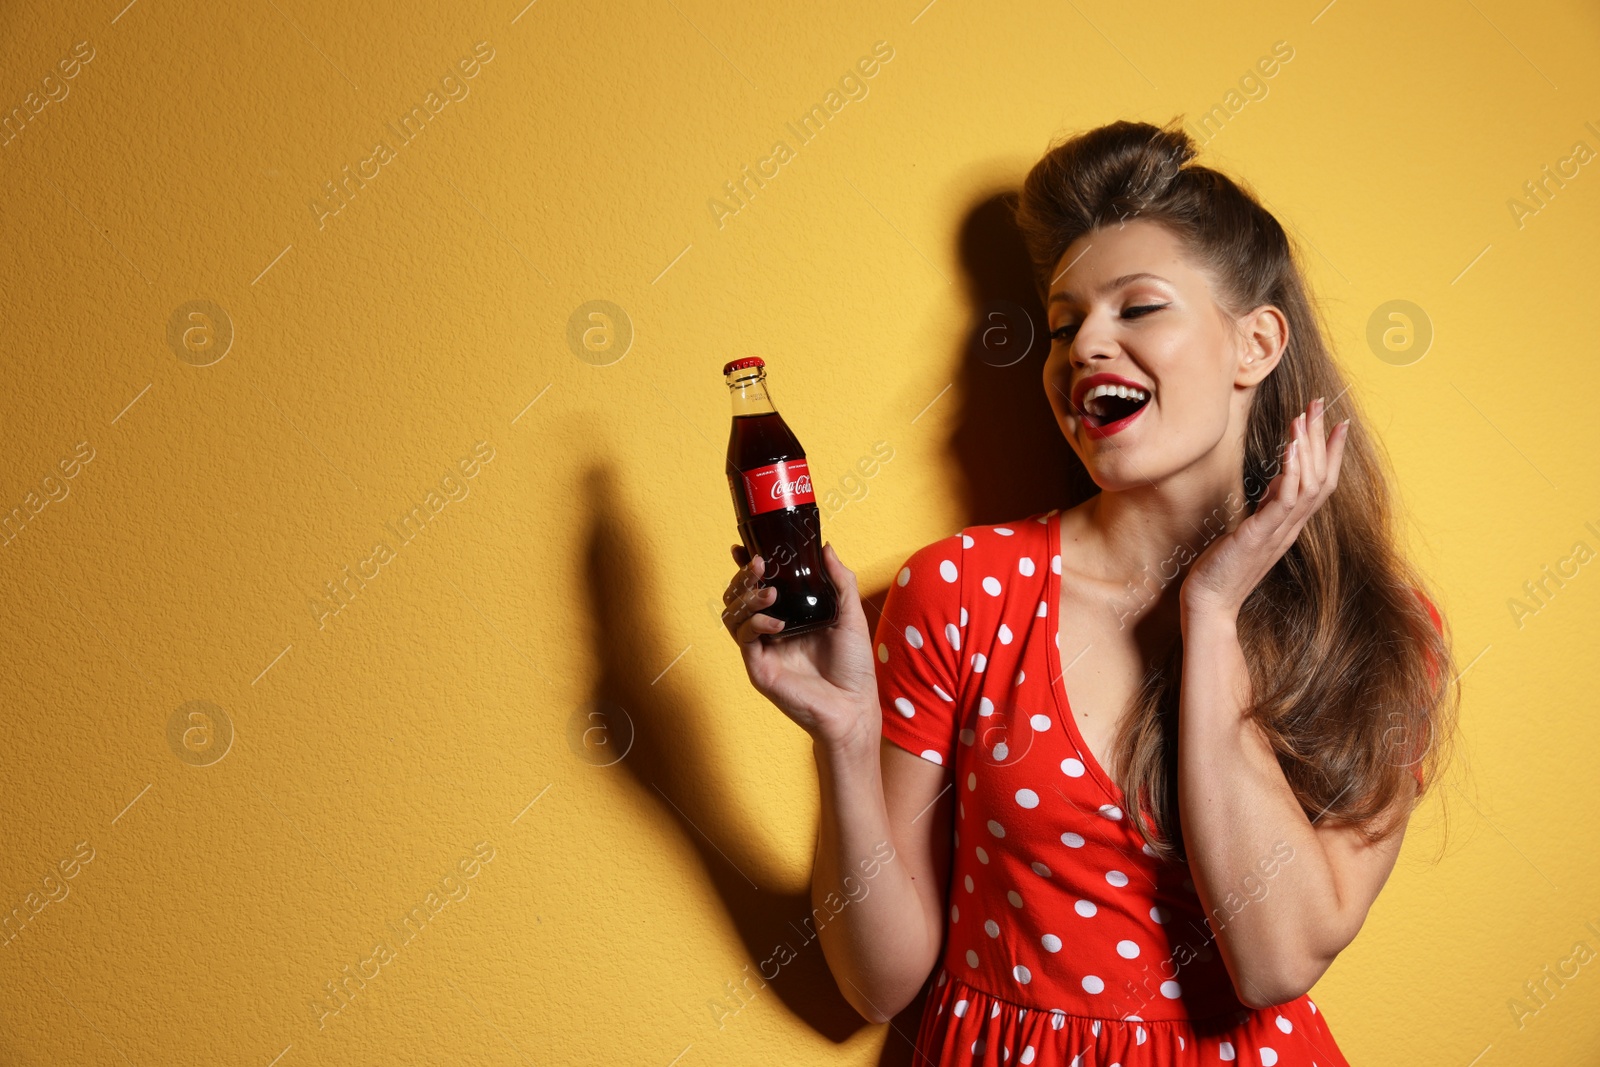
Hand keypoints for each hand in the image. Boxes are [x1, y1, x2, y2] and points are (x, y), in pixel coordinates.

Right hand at [720, 541, 880, 747]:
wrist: (853, 706)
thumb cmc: (854, 666)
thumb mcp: (850, 614)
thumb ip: (840, 580)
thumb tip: (826, 547)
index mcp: (790, 616)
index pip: (760, 586)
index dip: (748, 567)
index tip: (745, 548)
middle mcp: (772, 630)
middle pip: (739, 597)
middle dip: (743, 577)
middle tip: (757, 564)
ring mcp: (762, 649)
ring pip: (733, 615)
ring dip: (746, 597)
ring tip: (768, 591)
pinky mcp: (758, 667)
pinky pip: (744, 638)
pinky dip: (755, 624)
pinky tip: (777, 623)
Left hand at [1180, 396, 1350, 618]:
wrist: (1210, 603)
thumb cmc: (1223, 569)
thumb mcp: (1250, 531)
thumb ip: (1267, 509)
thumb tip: (1277, 483)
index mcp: (1290, 525)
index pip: (1321, 483)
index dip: (1331, 453)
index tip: (1336, 423)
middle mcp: (1291, 527)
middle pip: (1321, 476)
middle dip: (1322, 438)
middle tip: (1322, 403)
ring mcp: (1279, 532)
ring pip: (1309, 484)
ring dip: (1308, 448)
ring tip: (1304, 417)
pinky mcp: (1260, 535)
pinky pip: (1285, 500)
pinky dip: (1291, 471)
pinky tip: (1290, 447)